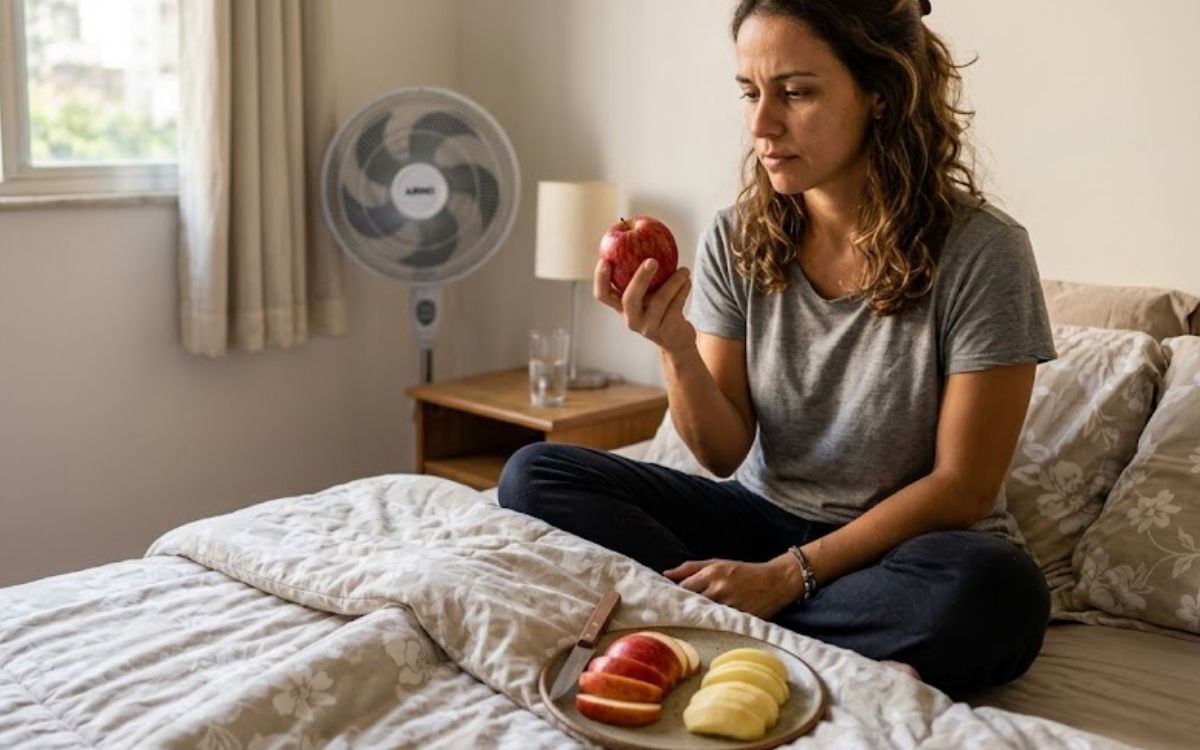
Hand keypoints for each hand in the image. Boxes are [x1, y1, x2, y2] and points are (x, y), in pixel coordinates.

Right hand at [594, 257, 694, 355]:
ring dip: (673, 282)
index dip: (600, 279)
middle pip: (629, 299)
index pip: (602, 295)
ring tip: (684, 270)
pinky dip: (683, 290)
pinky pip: (676, 306)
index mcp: (621, 307)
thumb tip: (641, 232)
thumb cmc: (661, 307)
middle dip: (640, 279)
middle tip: (652, 260)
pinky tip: (687, 280)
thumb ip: (644, 270)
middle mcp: (631, 319)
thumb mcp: (649, 292)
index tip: (605, 260)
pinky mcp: (667, 331)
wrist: (677, 339)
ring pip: (659, 301)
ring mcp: (648, 327)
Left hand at [663, 555, 804, 619]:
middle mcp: (720, 589)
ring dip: (698, 620)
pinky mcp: (741, 619)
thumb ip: (690, 568)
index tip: (667, 601)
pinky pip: (721, 625)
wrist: (776, 581)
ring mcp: (731, 606)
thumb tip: (665, 574)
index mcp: (713, 573)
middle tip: (670, 617)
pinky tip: (710, 629)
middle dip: (683, 609)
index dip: (674, 595)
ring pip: (706, 617)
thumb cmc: (744, 571)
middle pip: (693, 604)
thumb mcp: (718, 563)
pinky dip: (715, 627)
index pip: (684, 587)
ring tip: (690, 624)